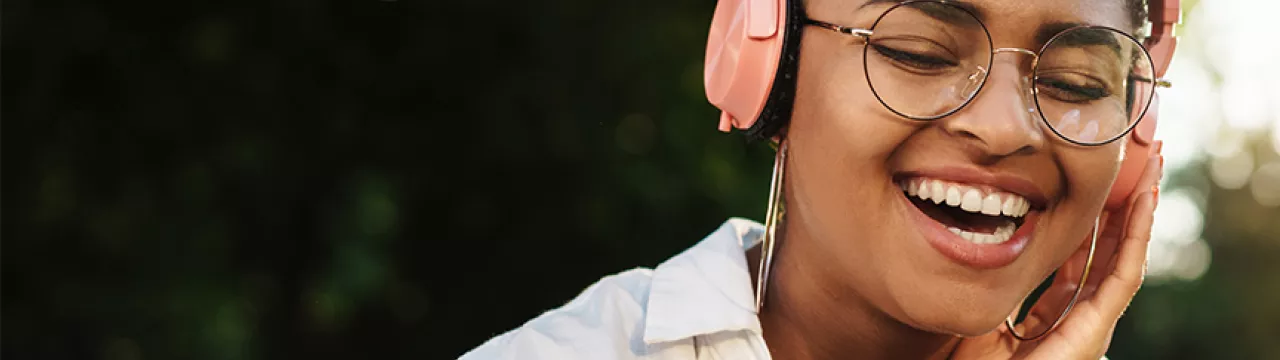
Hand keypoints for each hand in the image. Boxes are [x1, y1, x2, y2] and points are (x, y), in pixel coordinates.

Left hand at [951, 141, 1163, 359]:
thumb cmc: (974, 359)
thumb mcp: (991, 301)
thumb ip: (1007, 275)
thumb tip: (997, 231)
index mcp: (1058, 306)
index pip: (1086, 253)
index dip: (1099, 218)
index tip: (1106, 180)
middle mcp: (1082, 312)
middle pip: (1113, 249)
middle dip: (1128, 205)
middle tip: (1143, 162)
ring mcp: (1093, 320)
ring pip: (1126, 255)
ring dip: (1142, 210)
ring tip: (1154, 169)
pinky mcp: (1096, 327)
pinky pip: (1123, 274)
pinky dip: (1137, 236)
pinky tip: (1144, 202)